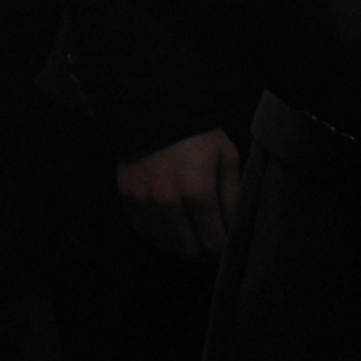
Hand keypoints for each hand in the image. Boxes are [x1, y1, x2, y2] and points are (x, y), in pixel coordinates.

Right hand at [113, 127, 241, 258]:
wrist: (154, 108)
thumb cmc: (198, 134)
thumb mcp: (226, 158)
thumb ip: (232, 197)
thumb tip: (233, 230)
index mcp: (197, 191)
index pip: (213, 244)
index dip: (222, 248)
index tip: (223, 242)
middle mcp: (167, 202)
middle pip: (187, 251)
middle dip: (201, 249)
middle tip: (206, 238)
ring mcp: (143, 202)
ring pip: (164, 245)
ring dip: (178, 241)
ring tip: (187, 228)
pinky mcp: (126, 197)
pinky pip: (144, 231)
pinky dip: (157, 229)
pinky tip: (166, 215)